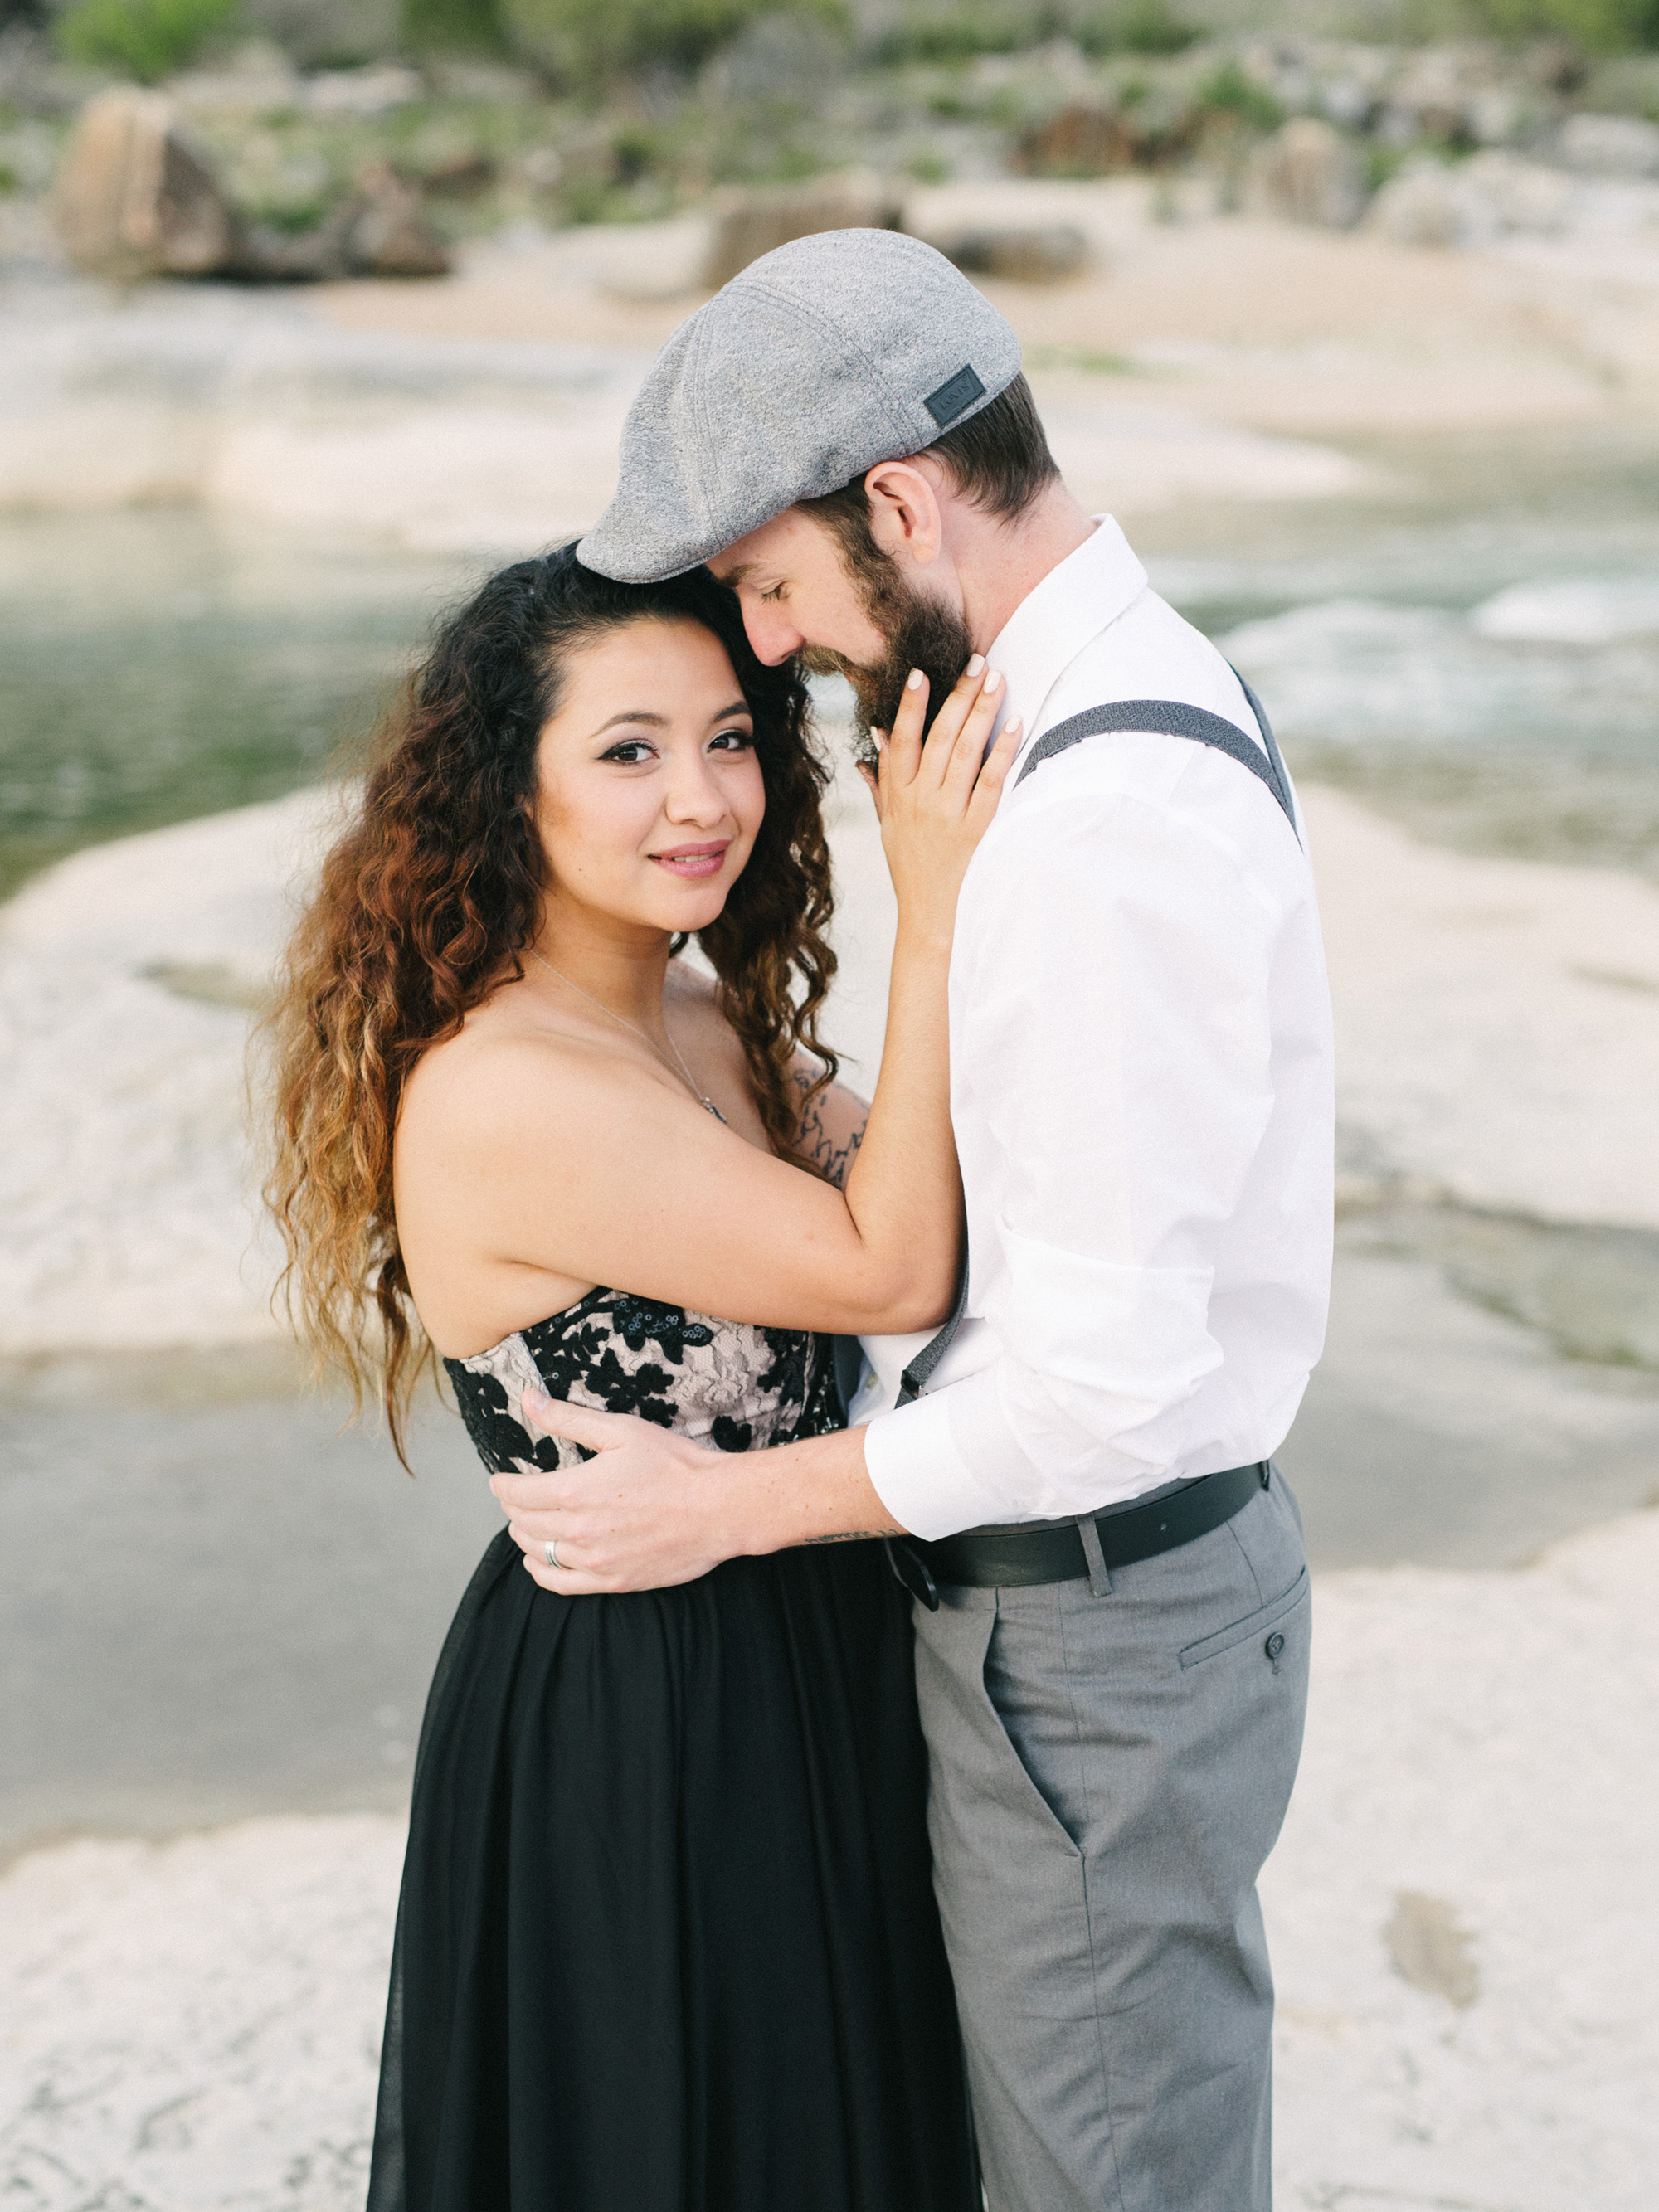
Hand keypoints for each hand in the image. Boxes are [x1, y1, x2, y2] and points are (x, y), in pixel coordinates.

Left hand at [490, 1391, 737, 1593]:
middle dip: (512, 1508)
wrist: (718, 1508)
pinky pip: (560, 1584)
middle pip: (524, 1524)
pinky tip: (539, 1563)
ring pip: (538, 1554)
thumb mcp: (620, 1431)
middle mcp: (579, 1531)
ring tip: (526, 1525)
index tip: (498, 1479)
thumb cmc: (674, 1465)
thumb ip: (568, 1418)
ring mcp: (595, 1561)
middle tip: (514, 1498)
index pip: (518, 1493)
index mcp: (576, 1491)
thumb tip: (529, 1400)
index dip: (502, 1484)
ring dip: (525, 1538)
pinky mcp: (613, 1581)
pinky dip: (542, 1572)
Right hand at [858, 657, 1021, 943]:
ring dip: (981, 712)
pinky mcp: (977, 829)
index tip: (921, 673)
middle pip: (939, 737)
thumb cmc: (911, 866)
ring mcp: (949, 813)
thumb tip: (876, 736)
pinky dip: (1002, 752)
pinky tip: (1014, 725)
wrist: (929, 915)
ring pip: (965, 752)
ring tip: (995, 679)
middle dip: (958, 695)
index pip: (902, 740)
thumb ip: (882, 779)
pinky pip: (991, 782)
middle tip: (977, 662)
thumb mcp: (888, 823)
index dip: (910, 704)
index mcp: (898, 795)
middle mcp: (921, 800)